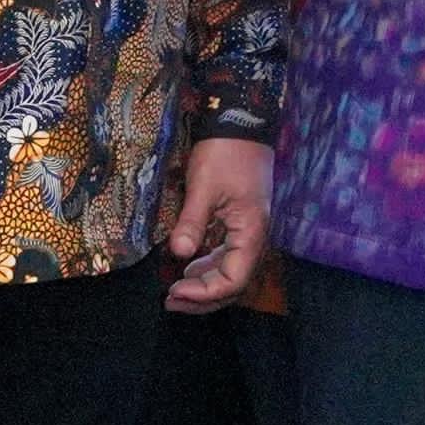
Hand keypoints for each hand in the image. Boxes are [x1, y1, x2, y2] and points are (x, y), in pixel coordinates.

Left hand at [164, 137, 274, 311]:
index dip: (204, 293)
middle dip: (203, 298)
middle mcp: (254, 237)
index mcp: (250, 232)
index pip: (233, 280)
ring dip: (205, 285)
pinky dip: (208, 268)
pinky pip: (227, 256)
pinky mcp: (240, 223)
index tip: (173, 290)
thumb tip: (179, 254)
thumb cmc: (225, 152)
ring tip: (175, 289)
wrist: (241, 123)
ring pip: (230, 272)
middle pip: (234, 283)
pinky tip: (189, 267)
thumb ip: (193, 222)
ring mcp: (248, 231)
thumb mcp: (204, 186)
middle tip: (170, 301)